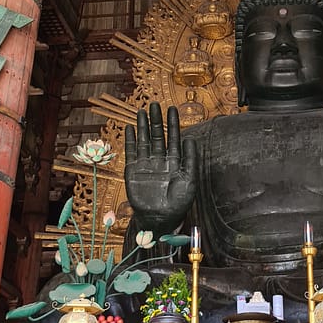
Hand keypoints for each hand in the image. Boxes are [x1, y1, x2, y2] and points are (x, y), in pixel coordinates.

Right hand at [125, 103, 196, 233]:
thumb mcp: (189, 180)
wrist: (160, 219)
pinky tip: (131, 128)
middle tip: (155, 104)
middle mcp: (160, 161)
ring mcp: (146, 164)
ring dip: (143, 126)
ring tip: (142, 111)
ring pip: (144, 140)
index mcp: (175, 162)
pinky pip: (132, 152)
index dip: (173, 124)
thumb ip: (190, 160)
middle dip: (157, 120)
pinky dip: (131, 140)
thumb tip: (191, 139)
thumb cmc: (178, 203)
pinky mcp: (133, 170)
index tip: (173, 109)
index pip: (174, 138)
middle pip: (158, 135)